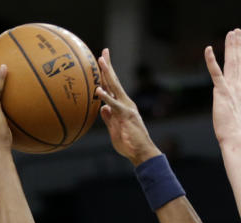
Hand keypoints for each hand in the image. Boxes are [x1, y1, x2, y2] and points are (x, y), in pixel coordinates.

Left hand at [96, 49, 159, 165]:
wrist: (142, 153)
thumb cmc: (129, 144)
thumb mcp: (115, 129)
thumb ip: (109, 118)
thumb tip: (103, 108)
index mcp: (122, 106)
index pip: (112, 87)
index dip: (107, 74)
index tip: (102, 61)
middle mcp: (125, 103)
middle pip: (114, 81)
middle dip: (108, 66)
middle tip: (103, 52)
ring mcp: (126, 108)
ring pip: (115, 87)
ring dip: (107, 74)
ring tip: (101, 61)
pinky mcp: (126, 115)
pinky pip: (114, 104)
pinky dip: (106, 97)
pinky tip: (98, 90)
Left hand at [204, 29, 240, 144]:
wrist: (237, 138)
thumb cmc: (238, 131)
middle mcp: (239, 88)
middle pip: (238, 62)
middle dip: (237, 46)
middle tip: (237, 31)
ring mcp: (231, 89)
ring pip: (231, 63)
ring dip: (230, 47)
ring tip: (231, 33)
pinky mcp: (221, 92)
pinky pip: (215, 73)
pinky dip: (211, 61)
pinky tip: (208, 49)